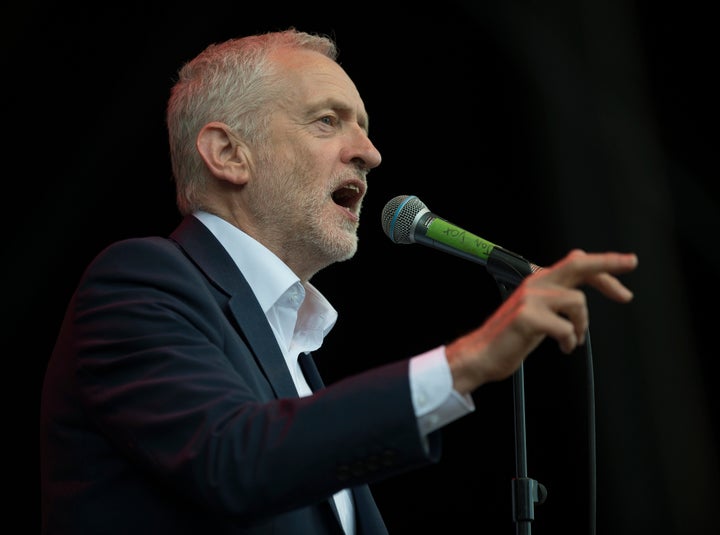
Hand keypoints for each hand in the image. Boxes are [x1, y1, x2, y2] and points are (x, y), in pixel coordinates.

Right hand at [446, 249, 637, 393]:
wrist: (481, 354)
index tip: (628, 264)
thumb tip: (579, 300)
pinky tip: (563, 348)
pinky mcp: (527, 317)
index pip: (576, 263)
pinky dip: (569, 341)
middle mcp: (535, 284)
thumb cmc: (511, 337)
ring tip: (571, 340)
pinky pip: (566, 328)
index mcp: (539, 281)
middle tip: (632, 262)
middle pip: (578, 264)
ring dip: (581, 325)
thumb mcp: (536, 312)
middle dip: (608, 262)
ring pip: (577, 302)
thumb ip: (555, 301)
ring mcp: (530, 299)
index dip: (604, 265)